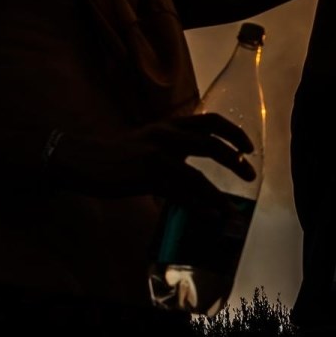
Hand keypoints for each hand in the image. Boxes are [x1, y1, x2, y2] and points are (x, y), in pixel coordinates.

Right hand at [48, 113, 254, 209]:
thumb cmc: (120, 151)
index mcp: (170, 125)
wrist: (85, 157)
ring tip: (231, 209)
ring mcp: (156, 157)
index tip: (248, 147)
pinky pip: (178, 195)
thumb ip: (176, 143)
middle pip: (210, 144)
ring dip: (217, 194)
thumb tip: (201, 161)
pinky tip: (209, 215)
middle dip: (234, 161)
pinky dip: (197, 206)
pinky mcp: (145, 178)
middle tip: (250, 174)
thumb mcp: (151, 138)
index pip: (210, 121)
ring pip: (195, 176)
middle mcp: (166, 136)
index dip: (234, 132)